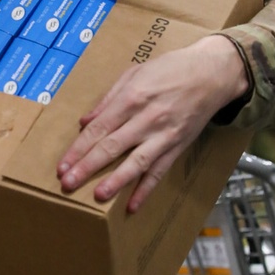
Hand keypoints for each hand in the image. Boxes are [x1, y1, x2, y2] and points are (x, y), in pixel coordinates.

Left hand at [57, 35, 249, 212]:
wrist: (211, 73)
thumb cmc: (170, 69)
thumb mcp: (135, 72)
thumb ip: (108, 98)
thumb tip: (85, 121)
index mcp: (131, 97)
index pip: (98, 128)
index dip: (78, 149)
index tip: (62, 166)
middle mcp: (146, 118)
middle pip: (111, 146)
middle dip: (87, 167)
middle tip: (68, 184)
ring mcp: (163, 134)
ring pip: (136, 162)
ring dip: (116, 181)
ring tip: (97, 195)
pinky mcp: (178, 146)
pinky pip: (160, 171)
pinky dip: (146, 189)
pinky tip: (133, 205)